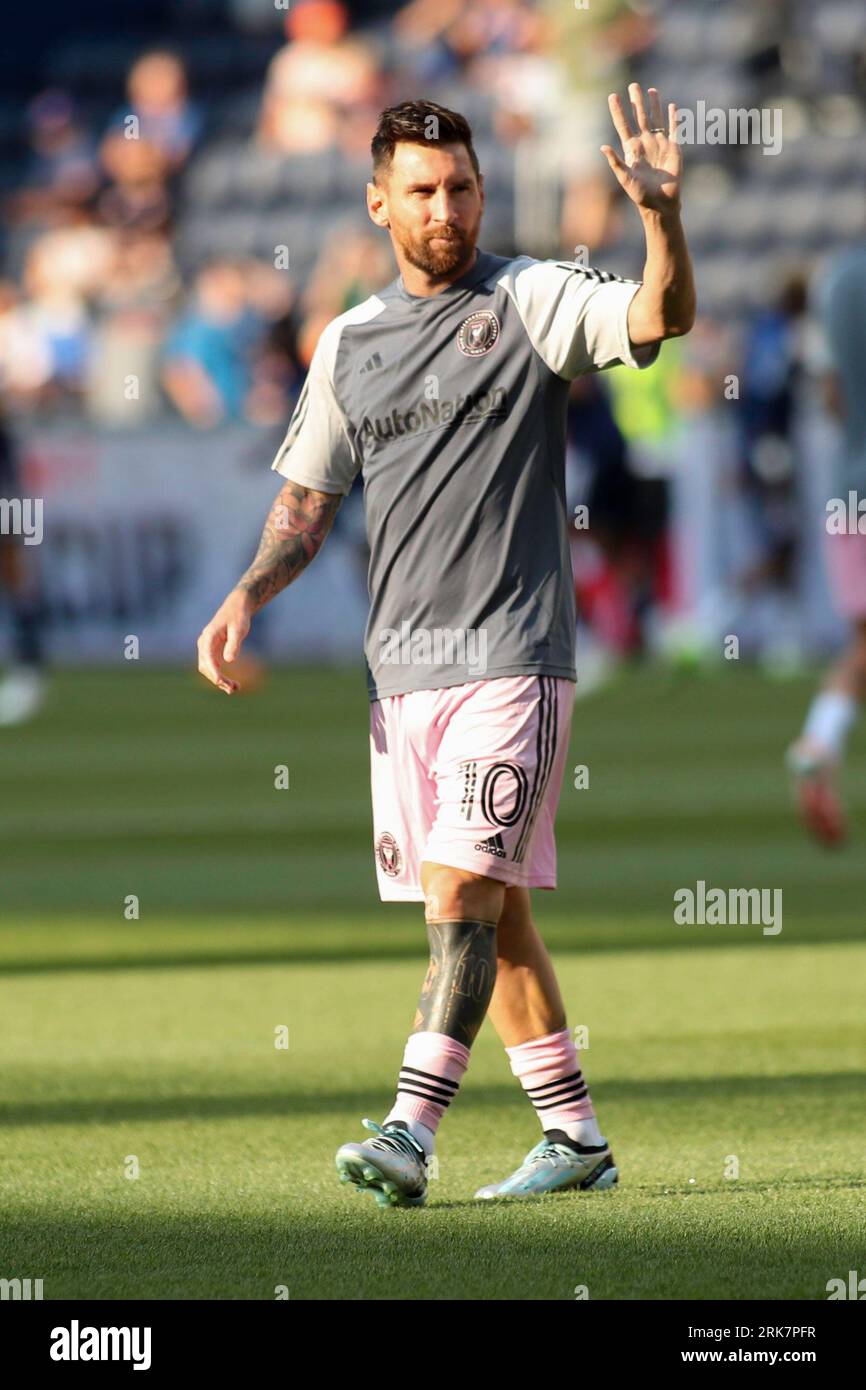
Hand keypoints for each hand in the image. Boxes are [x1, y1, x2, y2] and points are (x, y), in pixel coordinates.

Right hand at [196, 589, 253, 693]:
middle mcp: (204, 643)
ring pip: (208, 669)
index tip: (220, 682)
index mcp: (208, 637)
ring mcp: (206, 648)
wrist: (237, 607)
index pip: (207, 658)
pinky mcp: (212, 651)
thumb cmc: (238, 617)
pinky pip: (213, 667)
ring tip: (235, 689)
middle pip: (206, 667)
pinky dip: (221, 676)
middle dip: (217, 679)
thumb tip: (229, 661)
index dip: (213, 672)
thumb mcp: (239, 629)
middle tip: (233, 689)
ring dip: (219, 680)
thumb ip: (234, 644)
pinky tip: (233, 684)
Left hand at [601, 83, 681, 214]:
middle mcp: (645, 143)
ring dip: (654, 104)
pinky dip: (673, 118)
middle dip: (636, 101)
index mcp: (632, 149)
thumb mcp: (625, 179)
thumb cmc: (640, 194)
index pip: (623, 125)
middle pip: (639, 117)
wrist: (660, 203)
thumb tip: (603, 147)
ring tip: (650, 90)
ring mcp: (659, 144)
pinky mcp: (674, 148)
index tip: (612, 96)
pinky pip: (674, 129)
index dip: (618, 111)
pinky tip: (672, 106)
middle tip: (633, 85)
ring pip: (656, 119)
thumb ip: (615, 163)